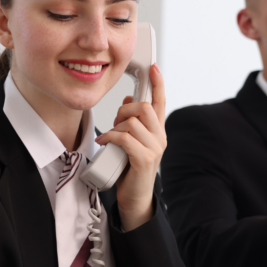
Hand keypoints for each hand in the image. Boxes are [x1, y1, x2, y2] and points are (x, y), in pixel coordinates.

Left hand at [95, 64, 166, 230]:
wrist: (134, 198)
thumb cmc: (129, 169)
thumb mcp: (131, 142)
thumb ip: (132, 122)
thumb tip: (128, 101)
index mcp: (158, 131)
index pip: (161, 102)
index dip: (158, 84)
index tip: (154, 68)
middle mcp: (160, 137)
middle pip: (144, 108)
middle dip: (125, 111)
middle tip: (116, 123)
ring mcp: (154, 149)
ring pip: (133, 123)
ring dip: (116, 127)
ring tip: (110, 138)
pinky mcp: (144, 159)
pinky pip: (125, 138)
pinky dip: (111, 138)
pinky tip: (106, 143)